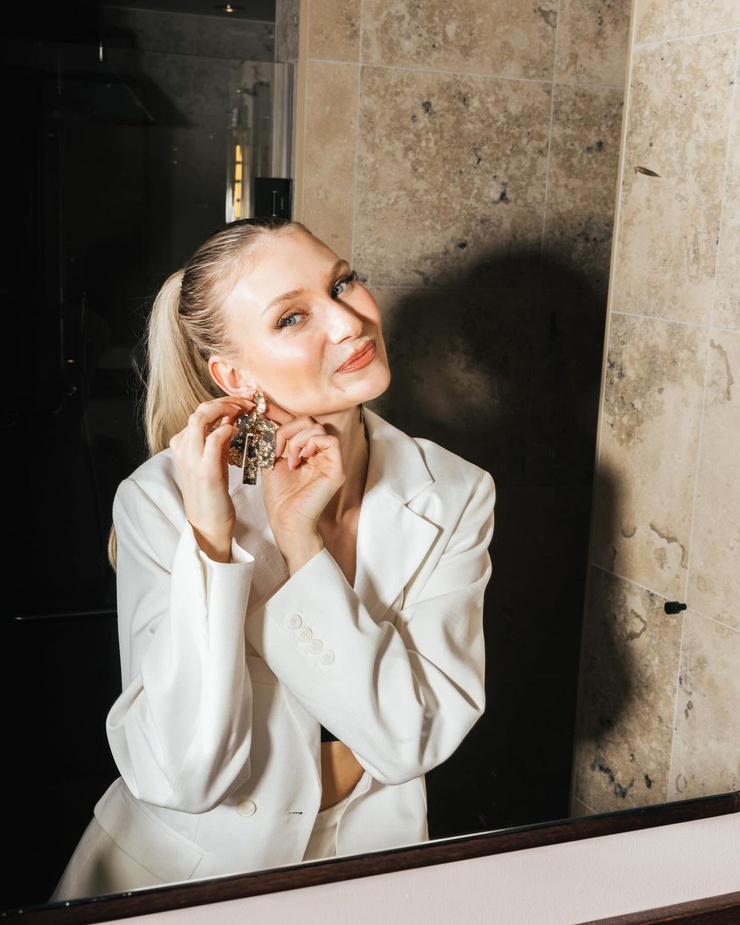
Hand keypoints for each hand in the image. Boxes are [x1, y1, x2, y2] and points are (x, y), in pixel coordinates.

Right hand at [169, 395, 252, 560]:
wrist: (207, 524)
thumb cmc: (213, 493)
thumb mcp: (214, 461)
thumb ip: (218, 440)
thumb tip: (231, 419)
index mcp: (182, 444)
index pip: (200, 411)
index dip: (223, 403)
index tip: (242, 403)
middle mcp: (182, 447)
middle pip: (200, 409)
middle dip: (226, 401)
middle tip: (248, 403)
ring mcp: (190, 458)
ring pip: (202, 416)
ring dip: (227, 408)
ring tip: (245, 410)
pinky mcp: (204, 470)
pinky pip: (214, 438)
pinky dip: (228, 429)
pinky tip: (239, 431)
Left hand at [259, 400, 345, 572]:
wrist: (285, 520)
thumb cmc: (279, 497)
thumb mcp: (270, 461)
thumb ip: (271, 441)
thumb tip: (262, 417)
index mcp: (305, 450)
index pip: (298, 423)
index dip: (281, 413)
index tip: (261, 409)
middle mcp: (320, 454)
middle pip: (310, 421)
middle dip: (288, 429)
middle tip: (277, 448)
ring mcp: (330, 461)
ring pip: (320, 428)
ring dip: (297, 439)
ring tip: (288, 458)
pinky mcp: (337, 470)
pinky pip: (331, 441)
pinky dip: (312, 443)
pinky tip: (299, 458)